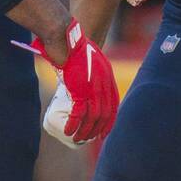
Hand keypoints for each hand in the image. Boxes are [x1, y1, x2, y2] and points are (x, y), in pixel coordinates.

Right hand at [14, 19, 118, 143]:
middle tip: (89, 139)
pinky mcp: (79, 89)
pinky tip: (68, 131)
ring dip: (85, 130)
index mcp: (107, 78)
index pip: (113, 105)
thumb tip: (88, 89)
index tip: (104, 133)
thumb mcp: (93, 61)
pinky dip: (74, 124)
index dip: (109, 121)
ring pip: (92, 116)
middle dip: (97, 130)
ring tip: (77, 139)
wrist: (67, 40)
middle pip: (104, 114)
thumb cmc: (76, 49)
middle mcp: (103, 84)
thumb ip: (95, 75)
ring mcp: (92, 87)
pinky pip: (78, 112)